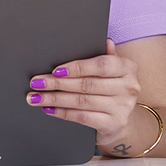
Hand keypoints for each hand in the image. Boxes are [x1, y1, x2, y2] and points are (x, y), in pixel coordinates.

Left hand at [26, 39, 140, 146]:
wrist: (121, 120)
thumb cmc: (112, 89)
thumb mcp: (113, 71)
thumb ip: (106, 56)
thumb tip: (105, 41)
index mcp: (128, 68)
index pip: (101, 65)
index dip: (76, 67)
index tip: (55, 70)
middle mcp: (128, 87)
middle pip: (87, 84)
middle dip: (57, 83)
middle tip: (37, 82)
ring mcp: (122, 107)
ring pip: (81, 101)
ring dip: (55, 99)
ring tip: (37, 97)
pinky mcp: (113, 124)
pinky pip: (82, 117)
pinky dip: (63, 112)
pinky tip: (49, 108)